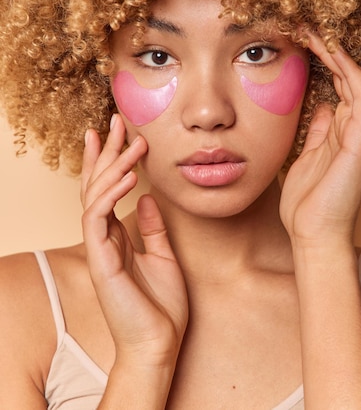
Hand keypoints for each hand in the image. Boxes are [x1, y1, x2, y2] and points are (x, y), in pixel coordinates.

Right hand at [81, 114, 187, 368]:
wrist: (159, 343)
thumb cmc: (161, 305)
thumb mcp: (163, 256)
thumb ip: (153, 228)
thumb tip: (148, 199)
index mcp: (116, 236)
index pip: (106, 190)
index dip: (108, 160)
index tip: (115, 133)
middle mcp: (103, 237)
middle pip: (96, 184)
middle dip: (105, 151)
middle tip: (116, 121)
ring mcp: (99, 247)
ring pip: (95, 194)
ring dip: (113, 164)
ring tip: (131, 140)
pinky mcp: (100, 258)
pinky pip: (98, 216)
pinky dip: (110, 192)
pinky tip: (127, 174)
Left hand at [280, 32, 360, 250]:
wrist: (313, 236)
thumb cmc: (308, 203)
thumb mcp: (308, 158)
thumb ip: (318, 132)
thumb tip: (321, 108)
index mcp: (341, 132)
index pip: (343, 87)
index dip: (330, 61)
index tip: (305, 40)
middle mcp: (354, 129)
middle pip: (353, 78)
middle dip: (334, 51)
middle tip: (312, 26)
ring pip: (360, 81)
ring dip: (339, 54)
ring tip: (318, 30)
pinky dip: (350, 71)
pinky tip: (332, 51)